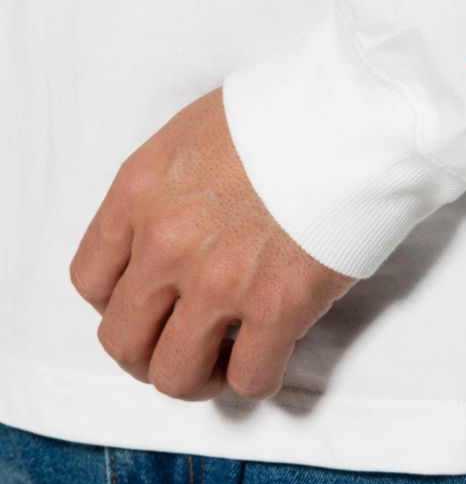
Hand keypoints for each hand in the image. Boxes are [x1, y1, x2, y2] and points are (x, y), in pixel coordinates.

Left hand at [69, 86, 358, 401]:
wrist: (357, 110)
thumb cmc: (291, 106)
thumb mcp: (201, 128)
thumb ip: (171, 185)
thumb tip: (178, 221)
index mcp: (141, 190)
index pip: (91, 279)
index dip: (118, 301)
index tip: (149, 300)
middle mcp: (167, 242)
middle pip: (123, 339)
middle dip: (150, 349)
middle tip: (183, 338)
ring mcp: (219, 279)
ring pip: (174, 375)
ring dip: (197, 375)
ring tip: (223, 357)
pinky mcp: (278, 306)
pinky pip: (249, 377)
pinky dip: (257, 376)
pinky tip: (271, 351)